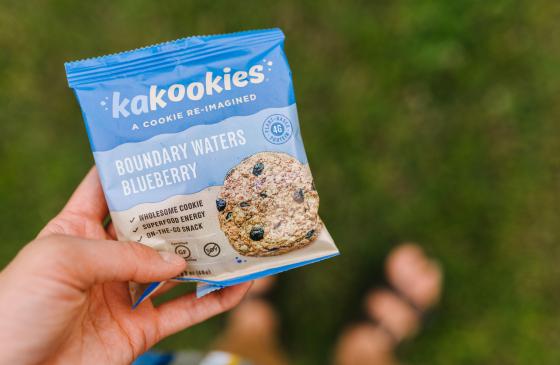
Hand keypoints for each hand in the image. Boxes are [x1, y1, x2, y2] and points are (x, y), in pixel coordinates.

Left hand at [0, 168, 250, 364]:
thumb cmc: (15, 311)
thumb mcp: (60, 263)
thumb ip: (122, 256)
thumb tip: (176, 263)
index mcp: (76, 231)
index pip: (109, 190)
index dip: (137, 170)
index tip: (170, 153)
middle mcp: (106, 258)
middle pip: (154, 228)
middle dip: (184, 213)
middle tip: (218, 195)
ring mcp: (126, 294)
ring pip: (177, 270)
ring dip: (208, 257)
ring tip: (238, 238)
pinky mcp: (140, 328)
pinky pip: (185, 312)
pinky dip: (214, 300)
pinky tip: (238, 286)